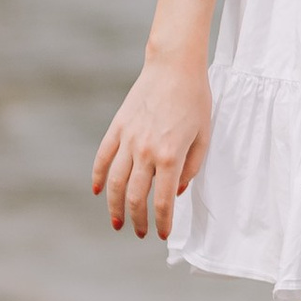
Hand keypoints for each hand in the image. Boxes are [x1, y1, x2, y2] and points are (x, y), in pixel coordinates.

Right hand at [92, 50, 210, 241]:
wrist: (174, 66)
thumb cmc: (195, 100)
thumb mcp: (204, 136)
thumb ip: (191, 168)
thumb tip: (176, 191)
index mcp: (170, 156)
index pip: (162, 201)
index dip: (162, 223)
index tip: (162, 234)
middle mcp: (146, 151)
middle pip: (136, 197)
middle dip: (137, 220)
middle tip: (139, 233)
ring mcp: (128, 139)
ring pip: (115, 183)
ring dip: (114, 207)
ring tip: (117, 222)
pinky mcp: (118, 127)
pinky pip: (103, 157)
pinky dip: (97, 177)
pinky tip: (97, 192)